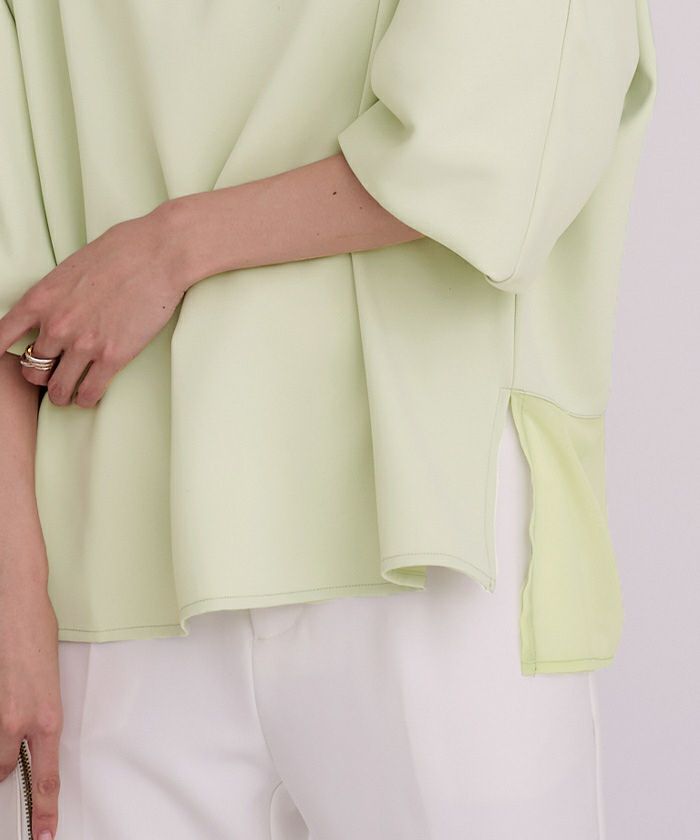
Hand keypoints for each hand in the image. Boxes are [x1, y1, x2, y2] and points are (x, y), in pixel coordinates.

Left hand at [0, 204, 192, 406]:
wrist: (158, 254)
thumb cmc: (120, 252)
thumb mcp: (70, 269)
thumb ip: (54, 297)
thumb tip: (51, 313)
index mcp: (40, 300)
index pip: (1, 337)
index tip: (7, 359)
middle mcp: (56, 326)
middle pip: (31, 369)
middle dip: (40, 375)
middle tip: (52, 375)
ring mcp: (84, 344)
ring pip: (57, 388)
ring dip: (62, 394)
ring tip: (69, 393)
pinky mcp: (113, 357)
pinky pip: (88, 393)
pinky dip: (86, 398)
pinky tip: (90, 395)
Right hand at [0, 526, 61, 839]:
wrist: (13, 600)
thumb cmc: (33, 631)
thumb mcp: (46, 679)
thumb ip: (36, 713)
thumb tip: (26, 733)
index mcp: (46, 716)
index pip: (45, 777)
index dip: (44, 810)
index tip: (45, 833)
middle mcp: (15, 721)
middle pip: (3, 770)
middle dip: (4, 761)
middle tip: (9, 729)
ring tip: (5, 700)